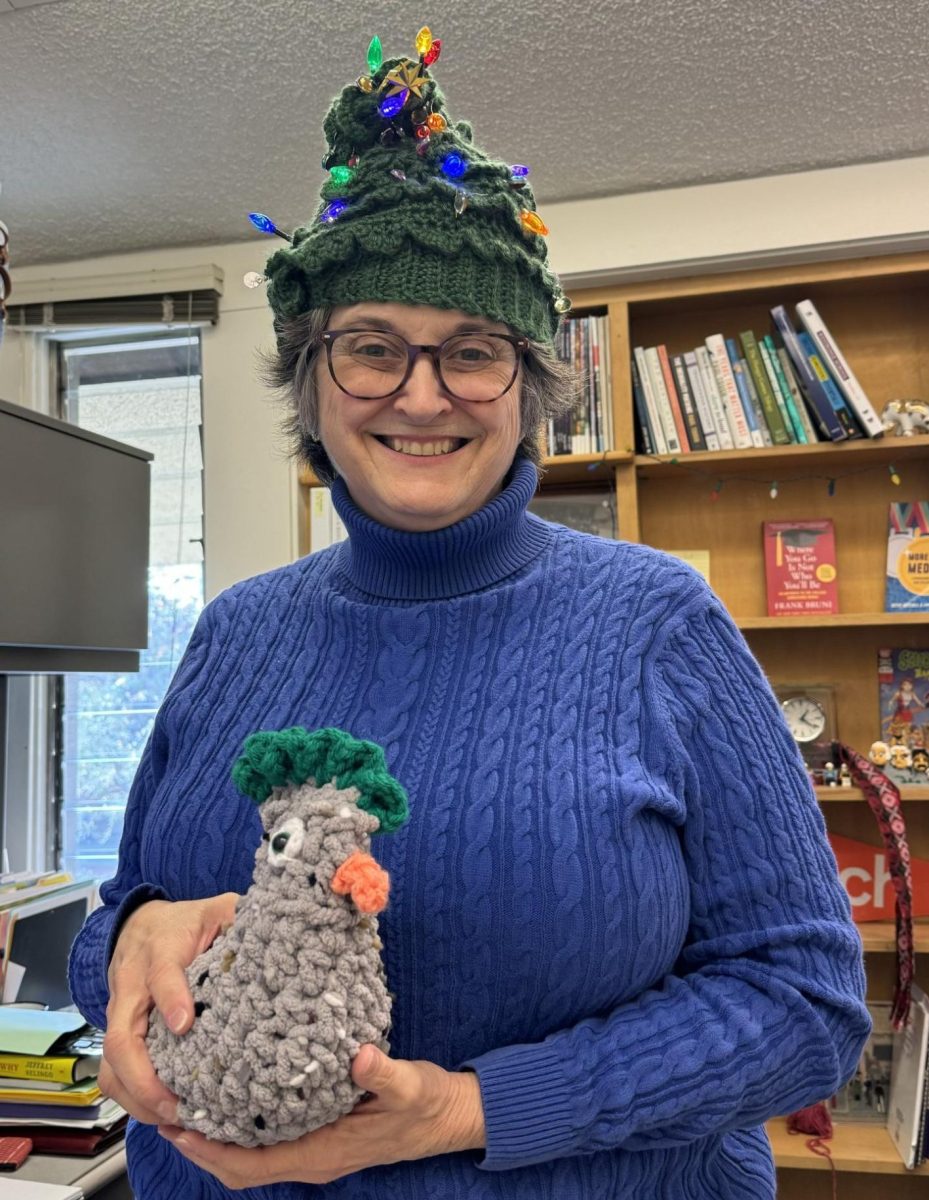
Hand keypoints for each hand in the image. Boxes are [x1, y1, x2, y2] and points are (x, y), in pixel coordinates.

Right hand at [99, 892, 239, 1126]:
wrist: (141, 925)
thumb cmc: (186, 922)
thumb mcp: (216, 909)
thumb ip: (238, 916)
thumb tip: (273, 927)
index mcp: (161, 950)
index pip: (161, 974)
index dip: (171, 998)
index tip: (185, 1025)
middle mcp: (132, 985)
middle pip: (120, 1037)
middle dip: (144, 1077)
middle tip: (178, 1103)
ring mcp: (120, 1013)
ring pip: (110, 1064)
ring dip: (136, 1097)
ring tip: (173, 1118)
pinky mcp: (118, 1034)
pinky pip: (113, 1073)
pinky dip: (133, 1099)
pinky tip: (164, 1113)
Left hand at [158, 1045, 485, 1188]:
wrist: (450, 1117)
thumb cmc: (428, 1106)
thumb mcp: (411, 1086)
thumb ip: (384, 1073)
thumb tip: (359, 1055)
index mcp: (323, 1153)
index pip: (251, 1164)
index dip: (210, 1151)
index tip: (179, 1125)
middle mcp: (312, 1159)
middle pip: (240, 1165)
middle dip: (201, 1145)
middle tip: (169, 1109)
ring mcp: (316, 1149)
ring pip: (253, 1154)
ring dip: (218, 1135)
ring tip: (193, 1098)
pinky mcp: (322, 1134)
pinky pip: (270, 1139)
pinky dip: (244, 1123)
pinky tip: (237, 1089)